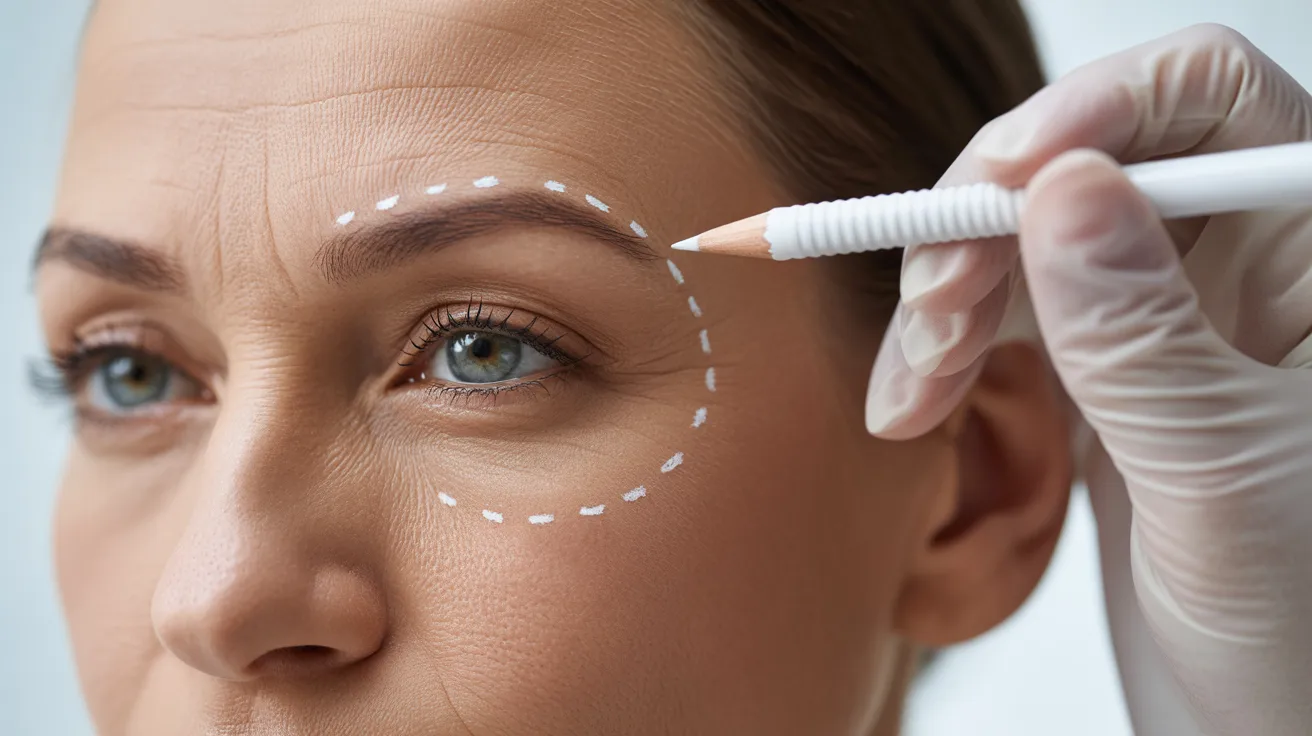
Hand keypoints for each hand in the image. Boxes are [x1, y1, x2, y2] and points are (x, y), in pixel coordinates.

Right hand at [867, 25, 1311, 734]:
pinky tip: (911, 406)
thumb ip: (1143, 332)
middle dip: (984, 228)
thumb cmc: (1309, 635)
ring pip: (1026, 240)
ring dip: (946, 300)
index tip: (999, 183)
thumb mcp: (1226, 480)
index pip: (1211, 102)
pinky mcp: (1108, 374)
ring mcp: (1170, 318)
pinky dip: (941, 350)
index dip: (1096, 111)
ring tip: (909, 396)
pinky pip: (1006, 316)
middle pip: (1087, 164)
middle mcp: (1248, 266)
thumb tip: (1066, 184)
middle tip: (929, 315)